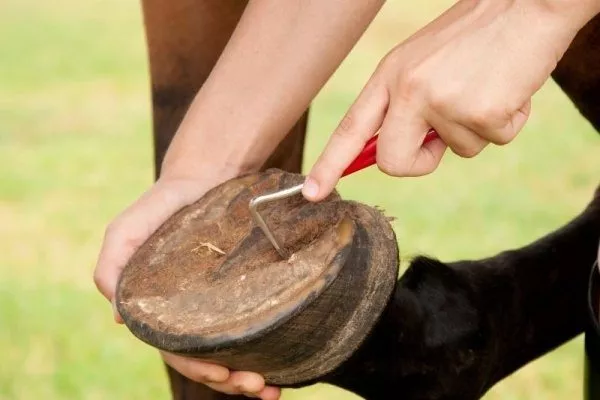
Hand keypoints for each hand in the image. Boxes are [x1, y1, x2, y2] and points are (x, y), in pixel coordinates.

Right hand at [93, 176, 280, 398]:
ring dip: (247, 378)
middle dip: (229, 380)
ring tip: (272, 390)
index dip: (198, 368)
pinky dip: (265, 350)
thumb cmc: (163, 204)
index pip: (177, 350)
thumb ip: (112, 267)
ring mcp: (217, 305)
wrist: (204, 177)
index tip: (224, 374)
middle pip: (207, 360)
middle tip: (257, 386)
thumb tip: (119, 317)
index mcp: (162, 308)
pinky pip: (253, 328)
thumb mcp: (126, 230)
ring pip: (230, 353)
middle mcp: (189, 313)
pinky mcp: (241, 293)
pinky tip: (283, 365)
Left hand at [302, 0, 594, 201]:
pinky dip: (508, 121)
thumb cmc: (477, 34)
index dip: (329, 164)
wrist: (527, 4)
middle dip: (419, 161)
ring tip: (488, 83)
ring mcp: (443, 103)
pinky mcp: (481, 114)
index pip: (351, 128)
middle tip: (441, 139)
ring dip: (477, 127)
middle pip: (393, 162)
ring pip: (458, 152)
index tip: (312, 193)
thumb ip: (407, 104)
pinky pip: (493, 141)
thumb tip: (408, 150)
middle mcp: (408, 90)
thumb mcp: (424, 62)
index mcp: (390, 76)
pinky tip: (509, 87)